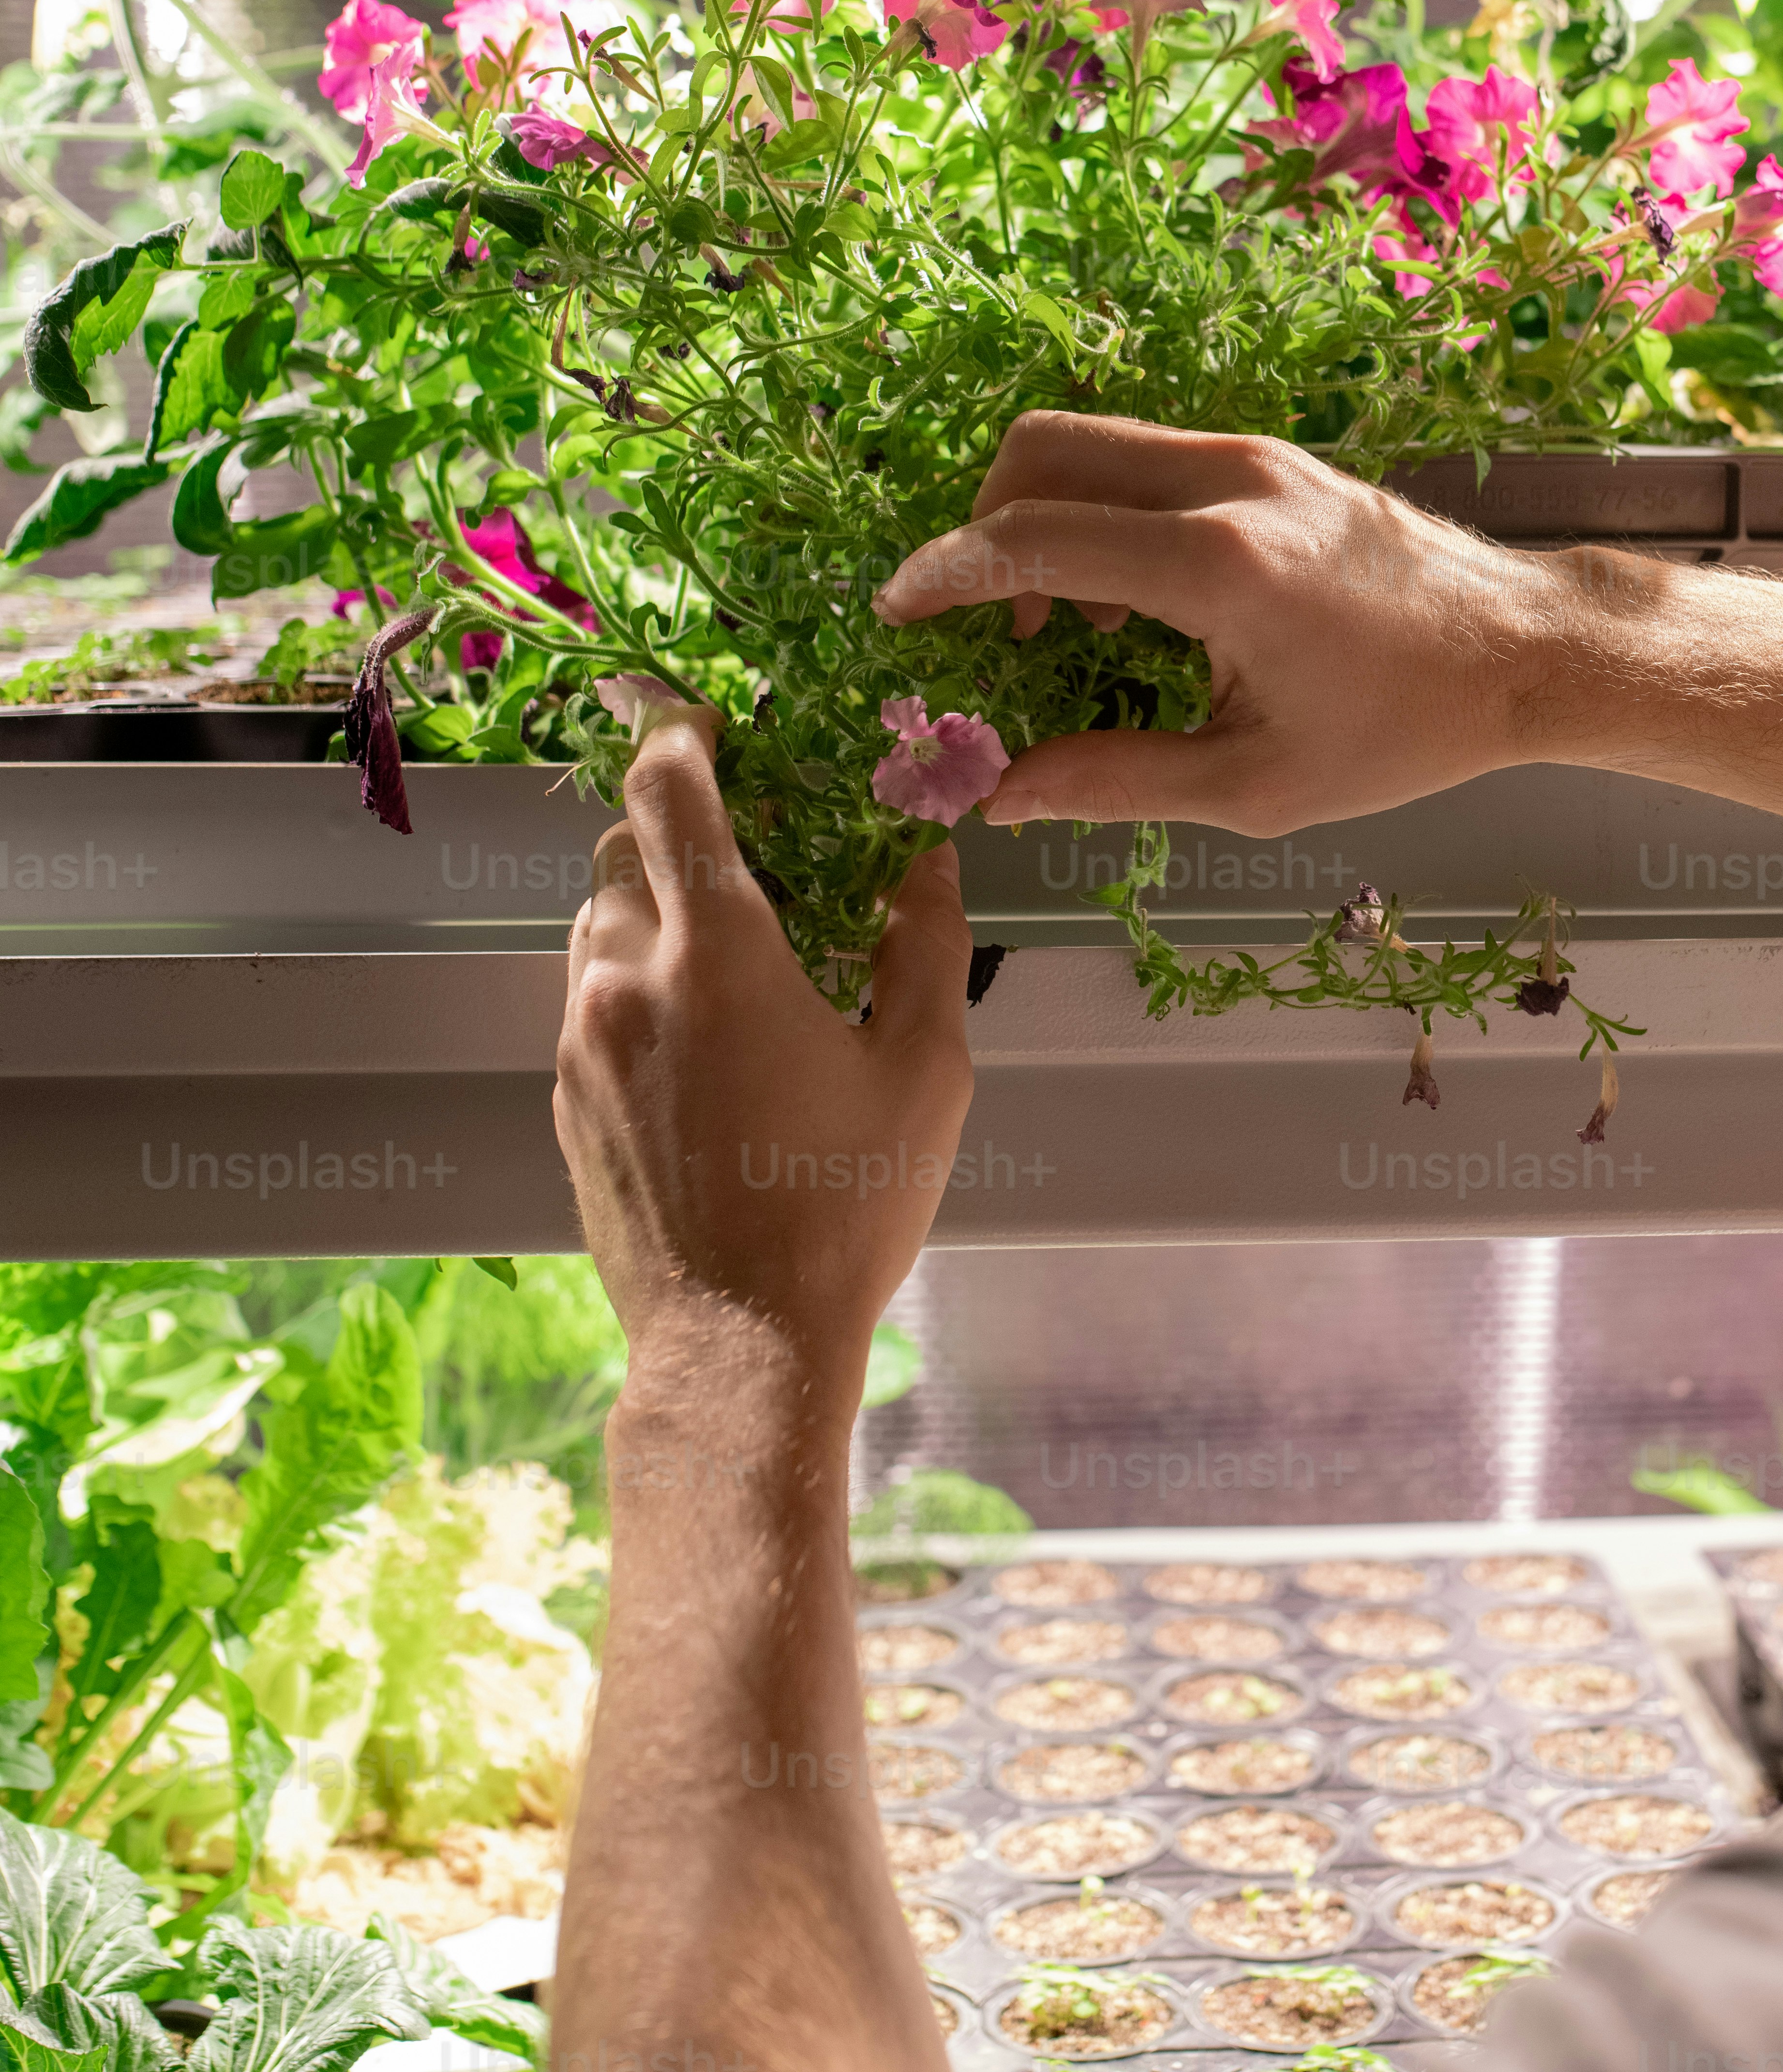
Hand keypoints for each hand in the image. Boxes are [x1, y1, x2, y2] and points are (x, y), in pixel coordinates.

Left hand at [555, 703, 973, 1385]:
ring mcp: (581, 1042)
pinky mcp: (564, 1100)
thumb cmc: (844, 1209)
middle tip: (752, 851)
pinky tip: (704, 1040)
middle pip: (622, 846)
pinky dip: (635, 987)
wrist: (740, 1346)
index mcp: (718, 951)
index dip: (682, 734)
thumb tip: (928, 859)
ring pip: (595, 924)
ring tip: (731, 951)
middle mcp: (626, 979)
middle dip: (678, 828)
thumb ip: (926, 944)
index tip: (712, 725)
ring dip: (652, 909)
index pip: (668, 788)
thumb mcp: (924, 1070)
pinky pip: (587, 1003)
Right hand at [873, 412, 1563, 833]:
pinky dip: (1101, 509)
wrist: (1524, 650)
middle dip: (982, 526)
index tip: (895, 608)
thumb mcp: (1255, 785)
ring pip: (1093, 442)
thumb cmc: (1405, 728)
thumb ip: (1116, 782)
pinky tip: (1127, 598)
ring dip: (1042, 516)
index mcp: (1220, 565)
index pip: (1036, 537)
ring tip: (1061, 622)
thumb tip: (1003, 795)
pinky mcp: (1270, 457)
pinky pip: (1146, 457)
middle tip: (977, 618)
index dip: (946, 572)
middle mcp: (1230, 483)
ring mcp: (1254, 457)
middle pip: (1045, 451)